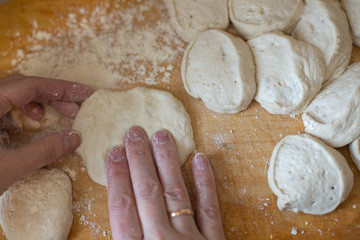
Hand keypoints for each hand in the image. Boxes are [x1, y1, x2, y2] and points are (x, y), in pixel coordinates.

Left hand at [0, 74, 93, 194]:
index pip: (29, 85)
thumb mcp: (9, 167)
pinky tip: (31, 119)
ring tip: (57, 113)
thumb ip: (45, 150)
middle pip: (22, 86)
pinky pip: (3, 103)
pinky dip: (22, 108)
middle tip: (76, 108)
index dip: (61, 88)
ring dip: (38, 100)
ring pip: (12, 93)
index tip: (84, 93)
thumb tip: (74, 138)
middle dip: (53, 95)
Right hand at [106, 127, 224, 239]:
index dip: (117, 177)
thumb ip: (124, 238)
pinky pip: (209, 210)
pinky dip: (205, 184)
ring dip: (167, 162)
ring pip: (176, 193)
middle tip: (135, 132)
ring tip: (162, 136)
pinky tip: (200, 160)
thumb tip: (119, 206)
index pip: (123, 206)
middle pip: (148, 192)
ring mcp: (189, 239)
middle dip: (139, 159)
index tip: (114, 152)